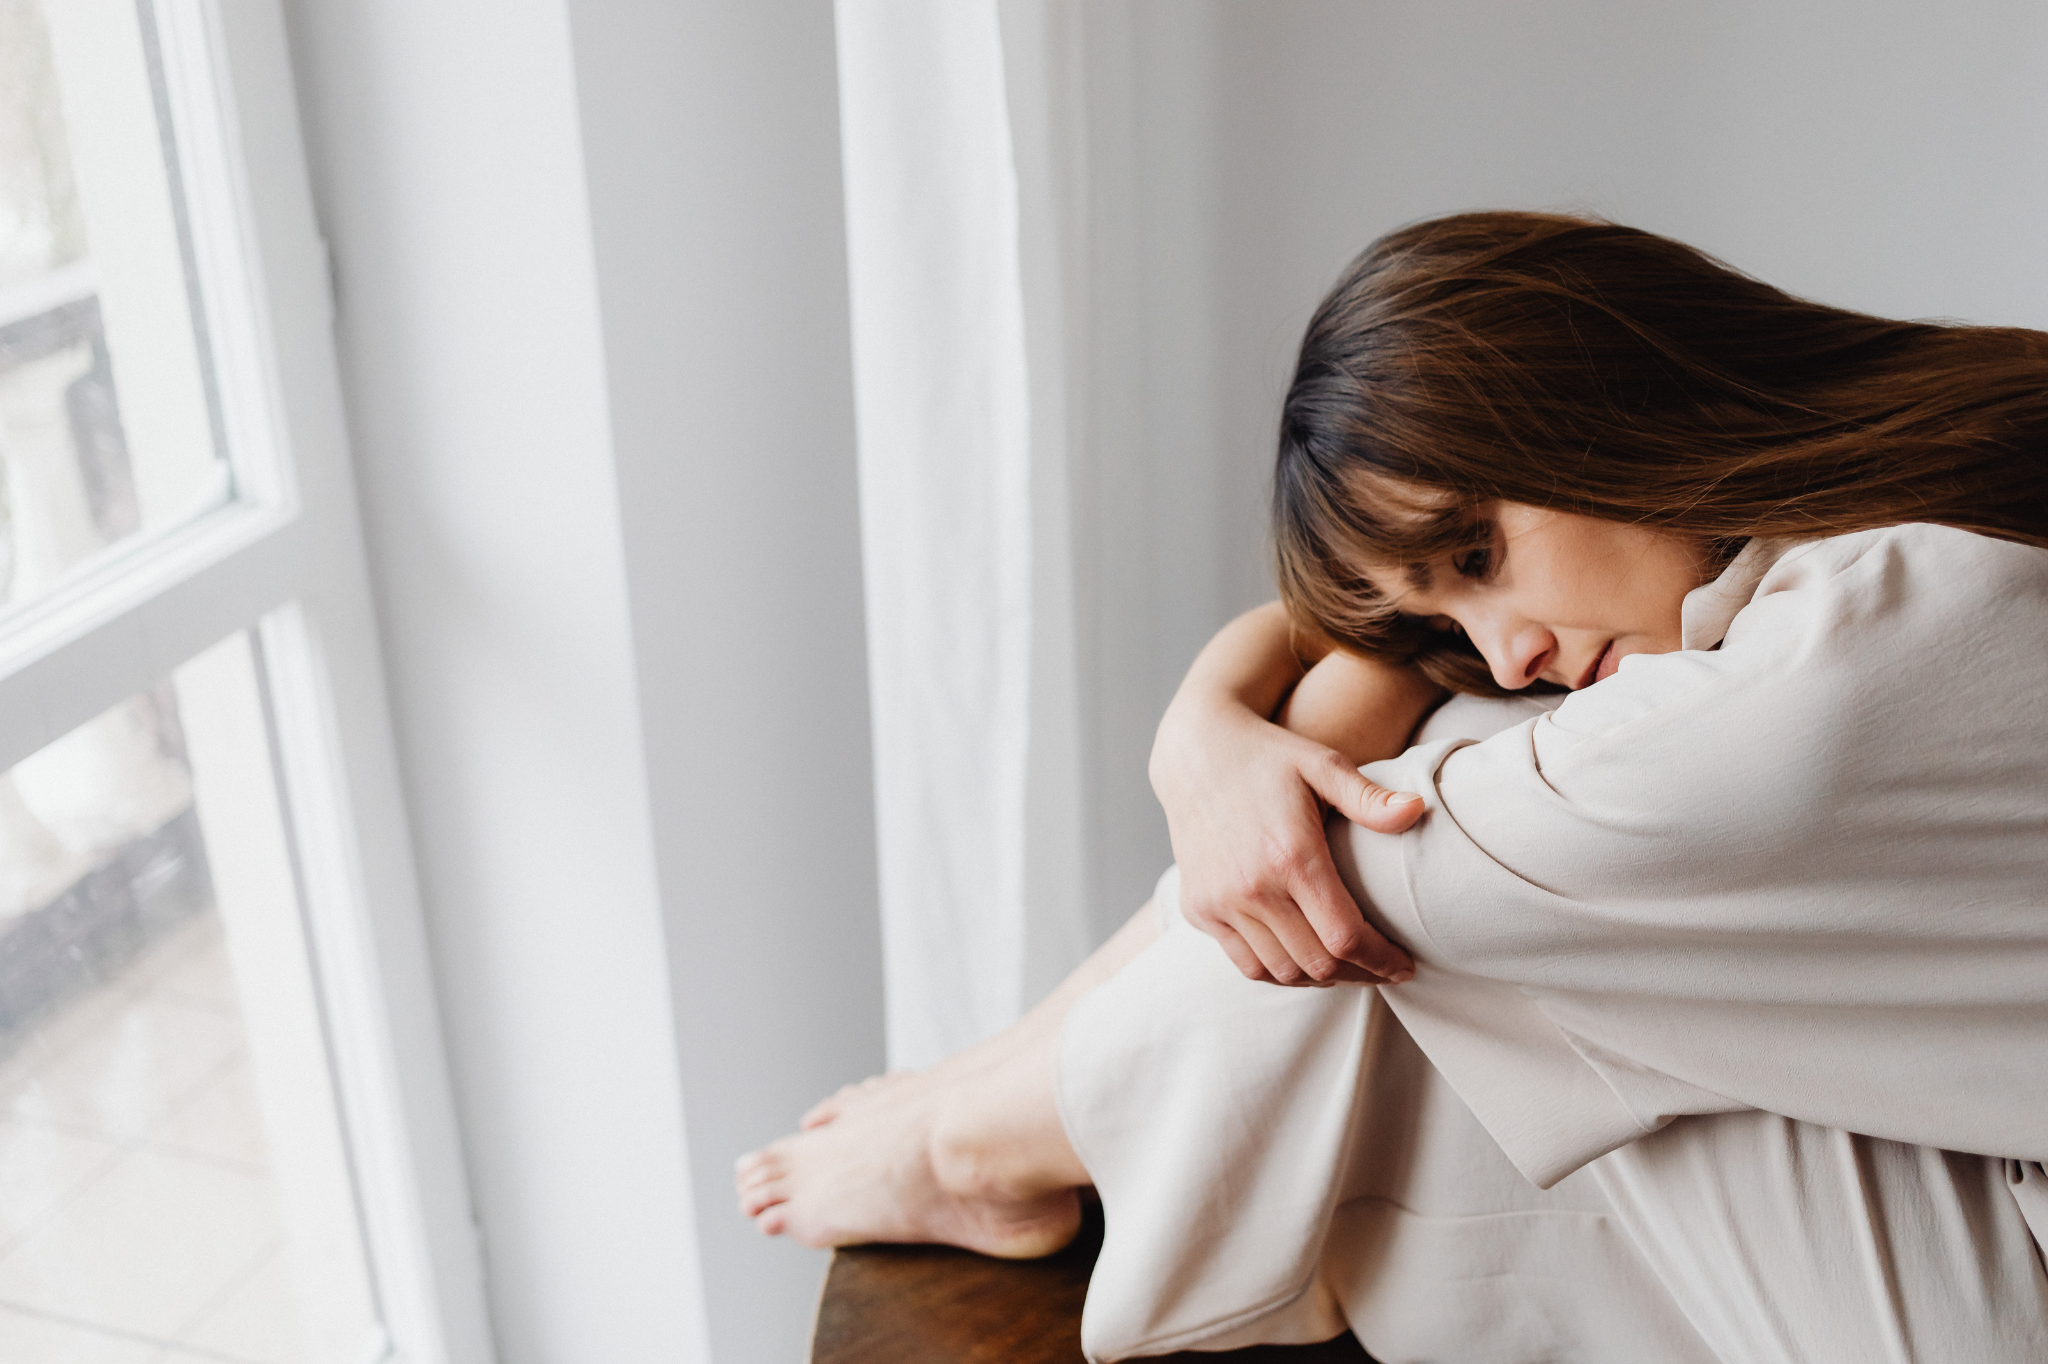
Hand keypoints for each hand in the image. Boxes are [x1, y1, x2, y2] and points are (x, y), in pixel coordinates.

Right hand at [1152, 699, 1422, 985]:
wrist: (1194, 752)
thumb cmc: (1268, 756)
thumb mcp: (1322, 764)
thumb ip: (1369, 797)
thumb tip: (1419, 809)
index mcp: (1291, 856)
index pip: (1345, 937)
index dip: (1382, 961)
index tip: (1404, 966)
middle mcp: (1252, 887)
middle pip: (1318, 964)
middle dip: (1360, 975)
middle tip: (1384, 969)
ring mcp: (1220, 902)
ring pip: (1282, 972)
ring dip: (1322, 978)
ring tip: (1349, 966)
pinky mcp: (1198, 908)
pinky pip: (1246, 963)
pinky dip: (1280, 971)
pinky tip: (1304, 958)